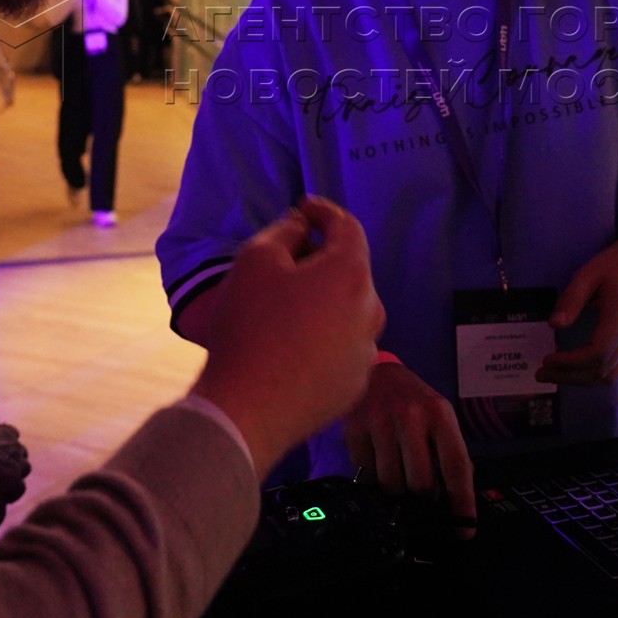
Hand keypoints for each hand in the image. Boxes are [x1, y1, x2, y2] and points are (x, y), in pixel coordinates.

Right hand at [0, 422, 30, 501]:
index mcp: (4, 431)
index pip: (13, 434)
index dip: (8, 443)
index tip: (1, 450)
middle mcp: (14, 445)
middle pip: (22, 451)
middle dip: (16, 459)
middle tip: (5, 469)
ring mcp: (17, 462)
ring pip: (26, 468)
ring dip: (18, 475)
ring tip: (7, 485)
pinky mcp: (14, 479)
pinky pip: (20, 488)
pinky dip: (14, 493)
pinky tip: (6, 499)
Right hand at [192, 197, 385, 477]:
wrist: (247, 409)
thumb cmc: (250, 326)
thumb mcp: (255, 260)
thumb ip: (285, 231)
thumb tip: (303, 225)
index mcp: (352, 275)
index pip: (348, 228)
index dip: (324, 212)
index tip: (303, 208)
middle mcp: (371, 311)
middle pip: (349, 272)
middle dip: (320, 261)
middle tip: (284, 263)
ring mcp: (366, 352)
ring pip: (347, 312)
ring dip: (322, 302)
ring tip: (284, 309)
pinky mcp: (355, 385)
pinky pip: (341, 347)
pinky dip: (322, 338)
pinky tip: (291, 347)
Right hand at [342, 361, 475, 537]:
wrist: (376, 371)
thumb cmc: (413, 400)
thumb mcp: (439, 416)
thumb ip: (449, 450)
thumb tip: (458, 495)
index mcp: (439, 415)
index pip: (456, 466)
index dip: (462, 502)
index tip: (464, 531)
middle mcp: (411, 417)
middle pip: (421, 484)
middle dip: (421, 495)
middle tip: (419, 488)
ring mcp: (380, 423)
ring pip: (391, 484)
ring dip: (396, 486)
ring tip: (396, 466)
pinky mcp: (355, 430)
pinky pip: (366, 474)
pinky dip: (373, 474)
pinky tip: (377, 454)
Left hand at [537, 239, 617, 386]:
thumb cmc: (615, 265)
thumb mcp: (588, 274)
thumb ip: (571, 299)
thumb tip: (554, 325)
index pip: (598, 353)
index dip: (571, 362)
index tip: (548, 359)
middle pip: (602, 370)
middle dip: (570, 376)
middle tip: (541, 373)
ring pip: (610, 376)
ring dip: (581, 380)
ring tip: (555, 375)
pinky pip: (616, 370)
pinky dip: (594, 376)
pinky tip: (575, 371)